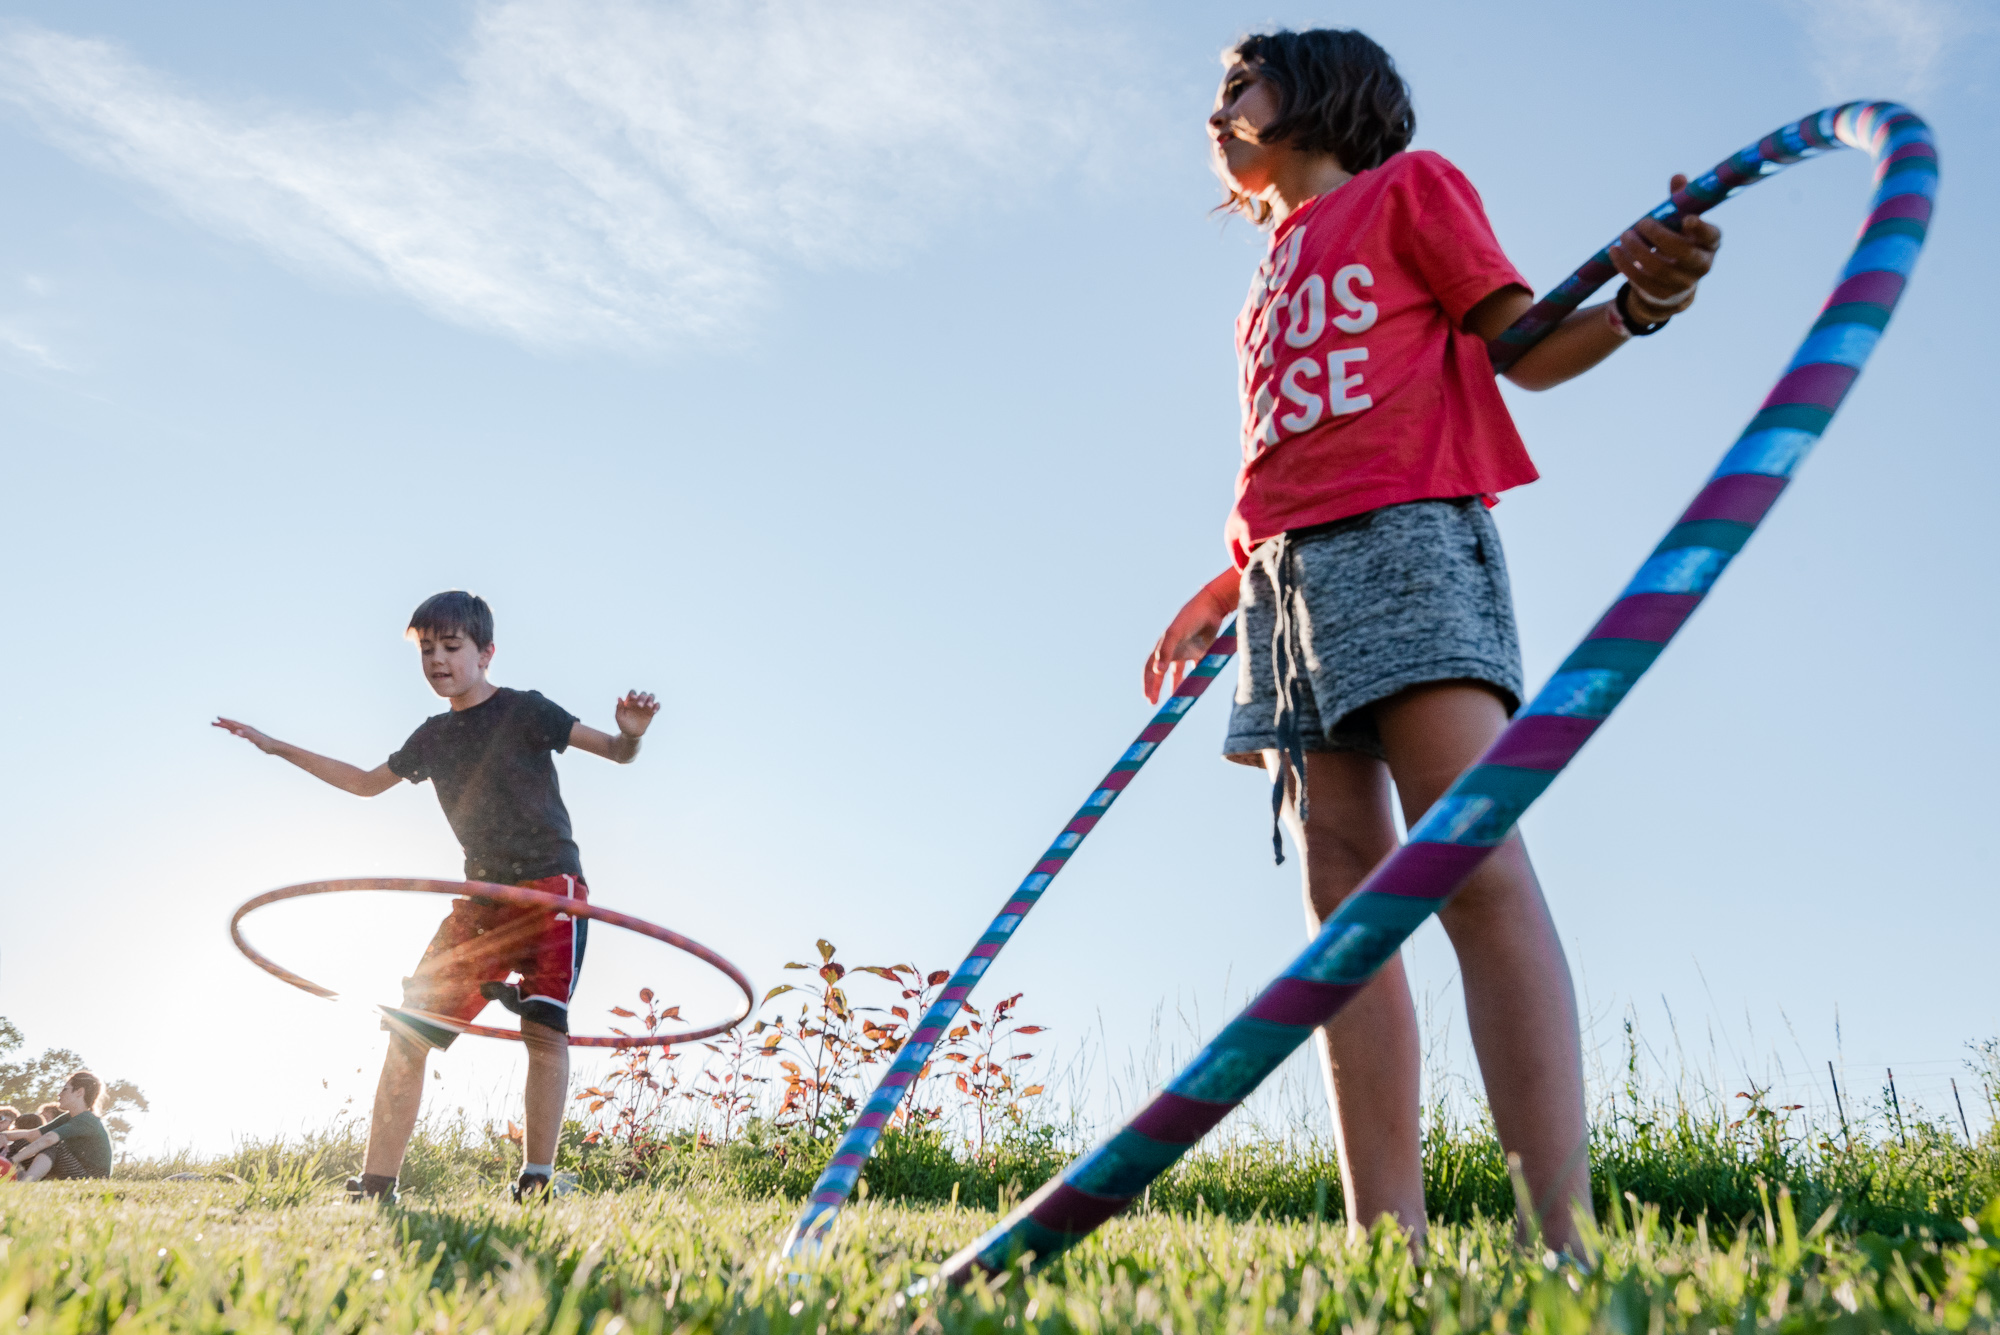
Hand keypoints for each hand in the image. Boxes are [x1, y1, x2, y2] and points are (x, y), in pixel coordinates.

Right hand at [213, 717, 280, 753]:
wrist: (275, 747)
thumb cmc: (266, 743)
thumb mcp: (256, 740)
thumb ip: (246, 735)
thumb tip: (237, 731)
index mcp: (247, 728)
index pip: (234, 723)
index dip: (225, 721)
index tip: (217, 718)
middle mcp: (247, 729)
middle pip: (233, 725)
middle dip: (222, 724)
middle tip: (212, 723)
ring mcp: (249, 733)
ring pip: (236, 728)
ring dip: (227, 727)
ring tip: (219, 726)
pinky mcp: (251, 737)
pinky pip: (240, 733)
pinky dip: (234, 732)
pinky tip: (233, 733)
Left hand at [613, 691, 659, 738]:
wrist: (631, 733)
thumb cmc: (624, 724)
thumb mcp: (619, 717)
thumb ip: (619, 707)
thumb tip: (619, 698)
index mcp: (630, 701)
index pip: (632, 692)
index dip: (633, 693)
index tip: (633, 698)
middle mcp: (639, 701)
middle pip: (643, 694)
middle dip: (642, 698)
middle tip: (640, 705)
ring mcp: (646, 706)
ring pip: (651, 697)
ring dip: (651, 699)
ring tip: (649, 706)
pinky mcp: (652, 712)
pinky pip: (657, 705)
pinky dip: (657, 706)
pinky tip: (654, 712)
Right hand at [1143, 577, 1235, 704]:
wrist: (1212, 606)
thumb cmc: (1191, 617)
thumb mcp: (1175, 633)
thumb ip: (1166, 651)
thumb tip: (1157, 671)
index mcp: (1163, 646)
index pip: (1149, 668)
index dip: (1147, 683)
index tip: (1148, 698)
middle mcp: (1172, 650)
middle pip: (1160, 673)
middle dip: (1155, 688)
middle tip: (1153, 703)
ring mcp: (1186, 651)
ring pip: (1176, 674)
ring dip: (1173, 687)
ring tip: (1173, 701)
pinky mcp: (1200, 651)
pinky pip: (1195, 670)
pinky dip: (1193, 679)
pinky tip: (1193, 689)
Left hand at [1607, 174, 1721, 319]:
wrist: (1673, 280)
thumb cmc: (1677, 240)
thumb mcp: (1680, 221)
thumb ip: (1679, 201)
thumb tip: (1677, 177)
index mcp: (1710, 243)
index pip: (1711, 236)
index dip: (1701, 229)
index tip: (1687, 219)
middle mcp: (1702, 264)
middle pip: (1683, 253)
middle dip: (1659, 236)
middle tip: (1641, 223)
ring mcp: (1683, 283)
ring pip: (1659, 269)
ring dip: (1637, 250)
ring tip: (1624, 235)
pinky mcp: (1662, 294)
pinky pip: (1642, 282)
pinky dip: (1625, 265)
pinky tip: (1614, 251)